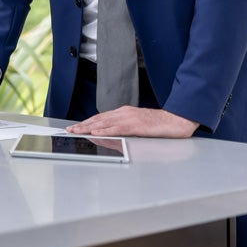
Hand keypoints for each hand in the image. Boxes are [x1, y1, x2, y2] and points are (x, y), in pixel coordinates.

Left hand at [68, 107, 197, 137]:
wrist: (176, 120)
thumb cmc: (159, 124)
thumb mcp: (138, 124)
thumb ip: (124, 127)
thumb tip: (110, 134)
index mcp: (124, 112)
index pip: (101, 117)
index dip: (87, 122)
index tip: (75, 126)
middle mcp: (124, 112)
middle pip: (99, 119)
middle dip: (83, 124)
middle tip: (69, 129)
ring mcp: (130, 118)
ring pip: (105, 122)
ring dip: (89, 127)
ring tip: (77, 131)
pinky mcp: (136, 125)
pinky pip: (117, 128)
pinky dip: (105, 130)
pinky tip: (96, 132)